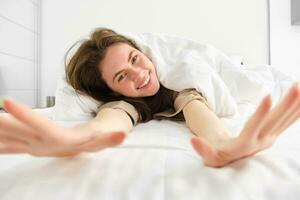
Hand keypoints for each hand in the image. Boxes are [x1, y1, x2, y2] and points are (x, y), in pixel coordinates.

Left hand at [0, 98, 125, 155]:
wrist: (80, 150)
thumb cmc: (92, 141)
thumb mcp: (103, 139)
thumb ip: (112, 138)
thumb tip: (123, 134)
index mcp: (60, 139)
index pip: (41, 126)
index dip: (25, 116)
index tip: (7, 101)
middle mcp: (43, 143)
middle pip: (19, 131)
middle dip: (2, 123)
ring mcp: (33, 145)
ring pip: (10, 138)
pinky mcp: (28, 145)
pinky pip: (9, 144)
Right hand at [191, 82, 299, 166]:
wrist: (231, 158)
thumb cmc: (218, 156)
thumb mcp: (209, 156)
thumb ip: (202, 149)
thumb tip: (194, 141)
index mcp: (244, 145)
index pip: (253, 128)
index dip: (260, 113)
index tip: (268, 97)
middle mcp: (260, 141)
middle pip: (274, 122)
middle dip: (286, 104)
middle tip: (296, 87)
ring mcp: (269, 137)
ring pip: (284, 120)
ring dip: (295, 105)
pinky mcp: (273, 133)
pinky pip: (287, 121)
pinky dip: (296, 111)